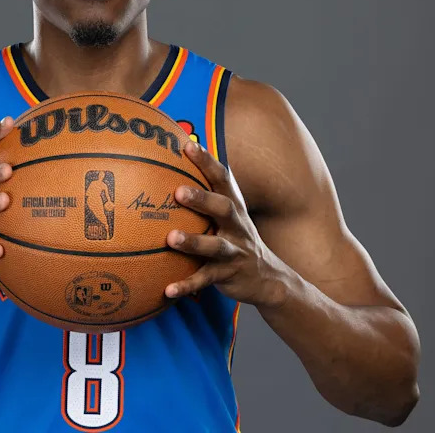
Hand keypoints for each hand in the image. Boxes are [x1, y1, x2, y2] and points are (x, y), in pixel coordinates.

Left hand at [164, 141, 281, 306]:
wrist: (268, 278)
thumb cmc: (235, 238)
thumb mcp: (227, 215)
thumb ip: (204, 196)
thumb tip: (167, 169)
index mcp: (233, 207)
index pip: (222, 179)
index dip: (207, 161)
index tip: (188, 145)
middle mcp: (237, 227)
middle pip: (223, 208)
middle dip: (202, 199)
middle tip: (178, 191)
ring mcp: (234, 251)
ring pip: (215, 246)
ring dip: (193, 242)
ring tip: (171, 238)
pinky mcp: (228, 276)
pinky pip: (205, 280)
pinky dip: (187, 285)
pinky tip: (167, 290)